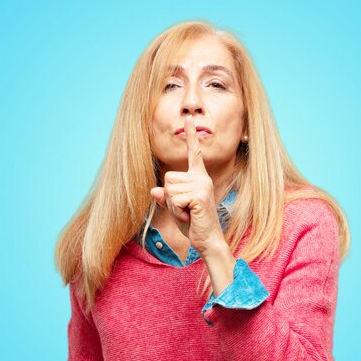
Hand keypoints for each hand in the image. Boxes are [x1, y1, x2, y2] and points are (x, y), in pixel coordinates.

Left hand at [150, 115, 224, 254]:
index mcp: (199, 177)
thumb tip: (153, 190)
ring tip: (188, 213)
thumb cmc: (193, 224)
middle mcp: (201, 178)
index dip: (190, 136)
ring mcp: (201, 186)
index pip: (194, 153)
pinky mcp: (198, 196)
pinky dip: (177, 212)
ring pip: (168, 189)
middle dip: (169, 198)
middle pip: (168, 178)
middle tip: (185, 210)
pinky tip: (190, 216)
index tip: (188, 119)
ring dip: (173, 206)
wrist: (208, 240)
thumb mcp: (175, 209)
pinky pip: (173, 200)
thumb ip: (165, 198)